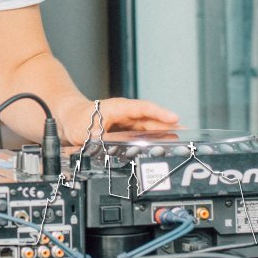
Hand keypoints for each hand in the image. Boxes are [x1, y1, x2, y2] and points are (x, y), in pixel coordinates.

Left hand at [59, 97, 179, 143]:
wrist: (69, 119)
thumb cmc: (77, 121)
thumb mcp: (88, 134)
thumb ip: (106, 141)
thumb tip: (120, 149)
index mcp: (117, 108)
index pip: (142, 108)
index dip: (159, 113)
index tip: (174, 118)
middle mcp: (125, 113)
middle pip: (150, 118)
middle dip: (169, 125)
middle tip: (188, 135)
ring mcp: (127, 120)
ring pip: (149, 126)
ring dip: (164, 132)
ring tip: (181, 141)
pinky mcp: (127, 128)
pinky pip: (143, 132)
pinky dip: (154, 138)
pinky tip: (164, 146)